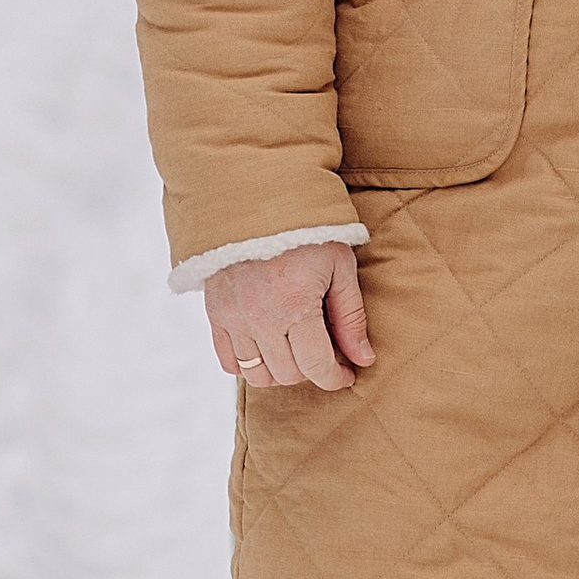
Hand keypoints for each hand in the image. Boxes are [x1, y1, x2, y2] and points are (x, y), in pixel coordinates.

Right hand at [205, 243, 374, 394]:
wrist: (254, 201)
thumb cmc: (306, 230)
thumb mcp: (340, 265)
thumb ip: (351, 316)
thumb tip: (363, 359)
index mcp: (295, 304)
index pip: (316, 366)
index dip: (336, 378)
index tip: (347, 374)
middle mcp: (260, 317)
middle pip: (287, 374)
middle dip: (312, 370)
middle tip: (324, 352)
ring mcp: (233, 318)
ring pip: (257, 375)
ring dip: (281, 371)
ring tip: (296, 350)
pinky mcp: (215, 314)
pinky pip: (228, 361)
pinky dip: (248, 365)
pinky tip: (268, 348)